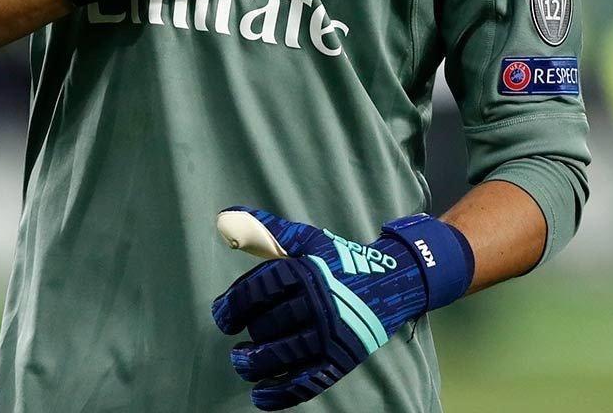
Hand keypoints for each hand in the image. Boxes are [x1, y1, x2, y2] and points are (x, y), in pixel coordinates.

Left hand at [211, 207, 472, 409]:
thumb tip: (226, 217)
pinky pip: (308, 382)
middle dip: (248, 333)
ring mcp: (332, 334)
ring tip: (241, 362)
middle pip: (270, 323)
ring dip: (256, 363)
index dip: (233, 304)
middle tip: (236, 339)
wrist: (391, 281)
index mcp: (306, 271)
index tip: (221, 316)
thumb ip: (267, 230)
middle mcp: (319, 302)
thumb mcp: (307, 239)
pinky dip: (282, 393)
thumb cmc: (339, 259)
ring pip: (286, 355)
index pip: (260, 289)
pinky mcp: (342, 360)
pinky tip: (259, 395)